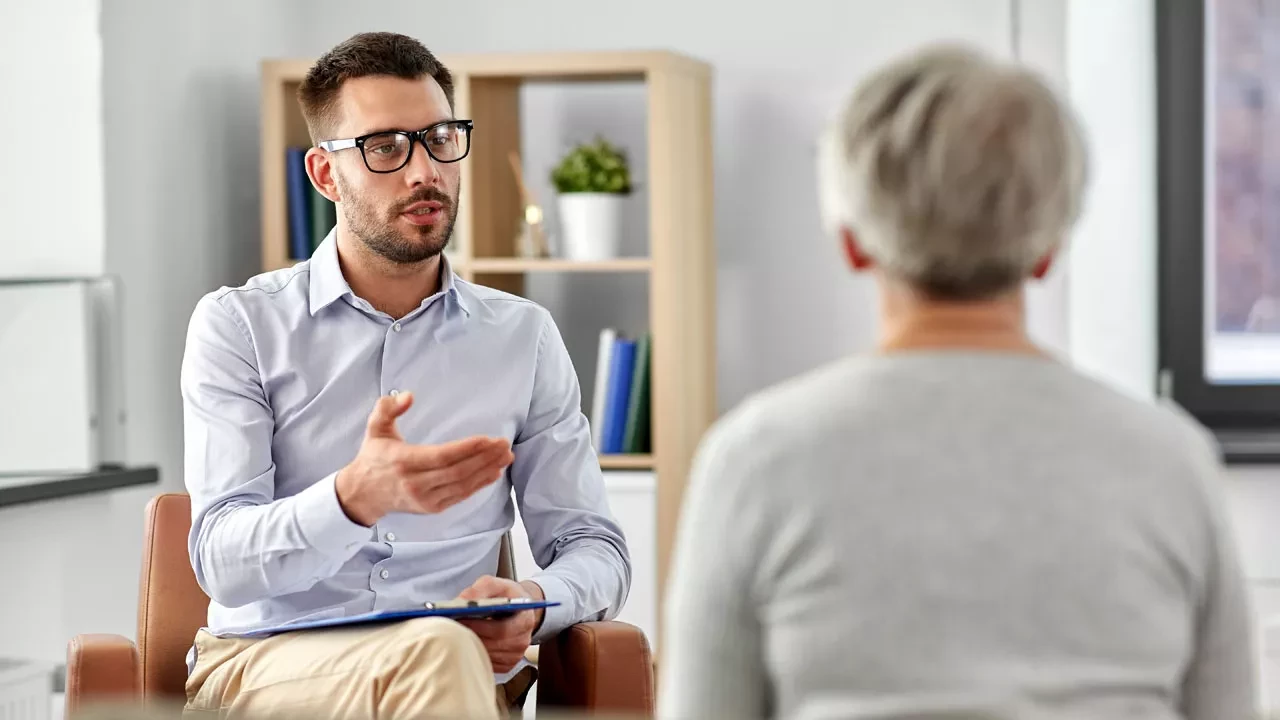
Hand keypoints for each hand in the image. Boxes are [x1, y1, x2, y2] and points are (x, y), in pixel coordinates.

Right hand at [335, 392, 514, 525]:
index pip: (442, 456)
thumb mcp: (375, 428)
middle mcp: (415, 483)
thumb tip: (408, 396)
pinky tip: (493, 473)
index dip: (468, 448)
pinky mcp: (431, 508)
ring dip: (487, 470)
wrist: (362, 495)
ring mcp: (425, 499)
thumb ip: (388, 408)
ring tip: (505, 456)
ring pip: (462, 485)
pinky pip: (460, 496)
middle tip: (504, 444)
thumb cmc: (373, 458)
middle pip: (457, 471)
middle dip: (485, 457)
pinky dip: (479, 485)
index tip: (489, 439)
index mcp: (403, 461)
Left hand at [455, 575, 544, 673]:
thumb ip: (479, 589)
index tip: (461, 619)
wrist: (519, 608)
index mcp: (525, 620)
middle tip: (451, 629)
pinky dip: (473, 655)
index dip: (480, 626)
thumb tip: (460, 601)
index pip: (502, 630)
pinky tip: (464, 645)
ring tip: (454, 635)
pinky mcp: (506, 664)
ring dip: (469, 646)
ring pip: (487, 656)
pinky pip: (487, 664)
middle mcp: (523, 640)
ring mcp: (515, 655)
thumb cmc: (506, 595)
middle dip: (470, 636)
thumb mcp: (495, 584)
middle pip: (493, 645)